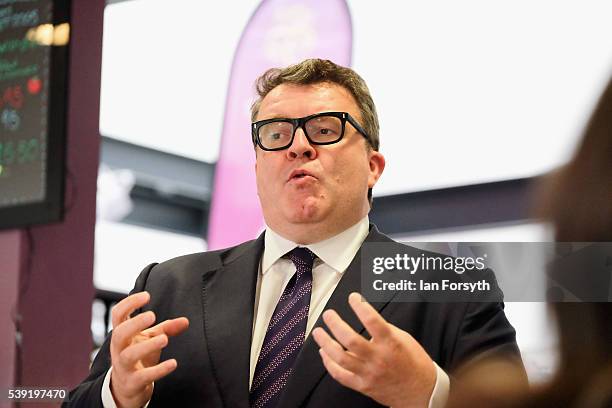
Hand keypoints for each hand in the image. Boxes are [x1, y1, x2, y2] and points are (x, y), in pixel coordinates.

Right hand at [109, 291, 188, 407]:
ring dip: (147, 346)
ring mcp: (123, 367)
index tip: (146, 295)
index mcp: (122, 334)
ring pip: (128, 356)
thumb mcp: (150, 339)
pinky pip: (143, 377)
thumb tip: (186, 321)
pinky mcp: (132, 383)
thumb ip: (166, 329)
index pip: (118, 315)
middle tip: (152, 315)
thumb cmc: (138, 356)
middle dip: (134, 324)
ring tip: (165, 339)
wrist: (126, 388)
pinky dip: (159, 370)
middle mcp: (119, 349)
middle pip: (119, 334)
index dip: (129, 303)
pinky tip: (173, 363)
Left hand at [312, 292, 435, 407]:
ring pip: (340, 358)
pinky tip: (324, 353)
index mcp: (391, 344)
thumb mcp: (404, 339)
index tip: (353, 298)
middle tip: (329, 315)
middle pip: (350, 339)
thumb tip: (367, 319)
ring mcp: (368, 373)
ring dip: (325, 343)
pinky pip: (340, 375)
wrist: (422, 392)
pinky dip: (329, 364)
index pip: (372, 321)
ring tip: (318, 332)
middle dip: (335, 324)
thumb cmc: (415, 364)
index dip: (360, 306)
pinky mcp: (363, 385)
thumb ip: (384, 329)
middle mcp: (378, 358)